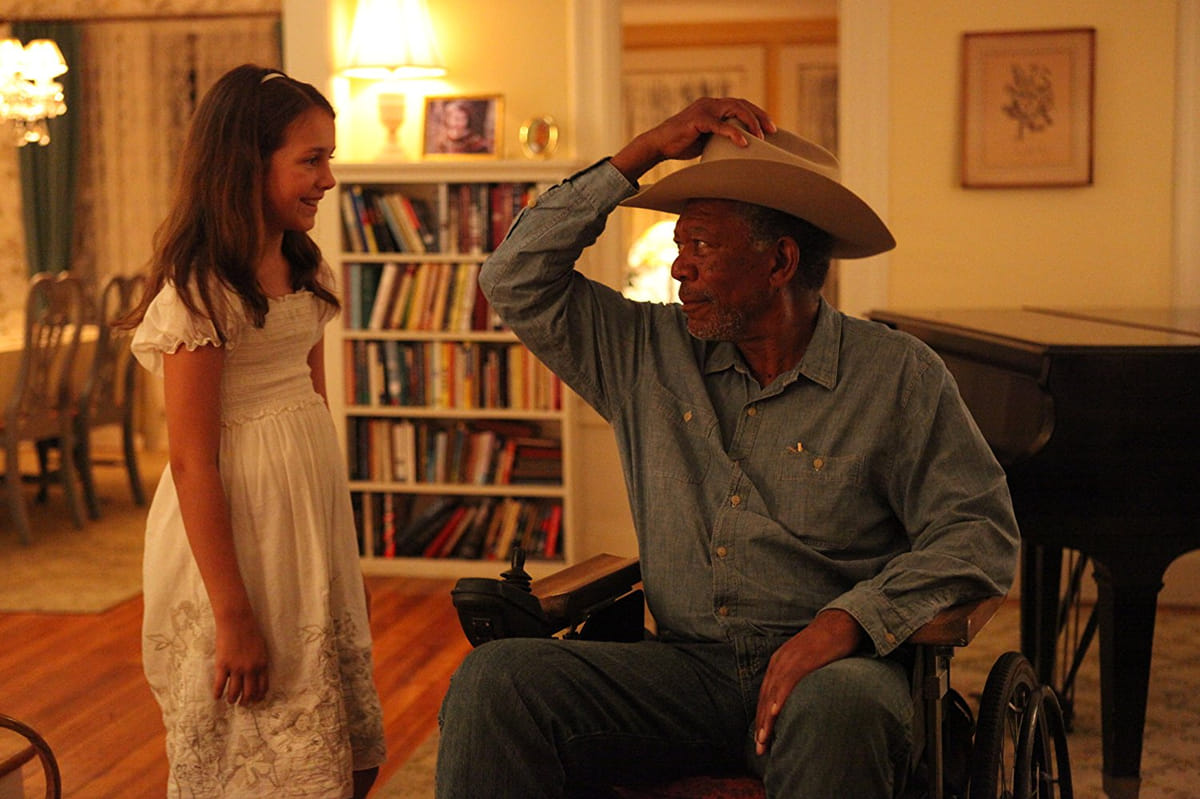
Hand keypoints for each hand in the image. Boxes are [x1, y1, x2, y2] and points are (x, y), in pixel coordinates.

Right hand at [212, 608, 269, 705]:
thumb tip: (256, 673)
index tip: (256, 700)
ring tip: (231, 701)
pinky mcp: (223, 665)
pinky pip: (220, 685)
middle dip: (246, 701)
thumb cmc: (250, 631)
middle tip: (243, 704)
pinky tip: (217, 697)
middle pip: (249, 692)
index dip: (259, 696)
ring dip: (232, 699)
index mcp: (262, 664)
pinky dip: (218, 693)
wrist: (237, 621)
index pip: (263, 686)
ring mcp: (236, 668)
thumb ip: (259, 661)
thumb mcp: (261, 647)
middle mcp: (251, 669)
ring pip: (234, 691)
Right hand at [611, 96, 775, 181]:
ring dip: (750, 123)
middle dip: (760, 117)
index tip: (771, 128)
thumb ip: (723, 136)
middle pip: (742, 104)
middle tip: (772, 131)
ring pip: (735, 109)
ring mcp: (704, 109)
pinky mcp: (698, 119)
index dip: (757, 115)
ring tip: (761, 137)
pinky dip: (734, 133)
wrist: (659, 145)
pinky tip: (744, 143)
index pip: (741, 105)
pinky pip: (720, 125)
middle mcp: (711, 103)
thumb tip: (742, 146)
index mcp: (714, 106)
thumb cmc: (683, 143)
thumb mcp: (708, 138)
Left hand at [753, 609, 863, 754]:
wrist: (841, 622)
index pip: (765, 696)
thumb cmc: (828, 644)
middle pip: (765, 698)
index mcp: (779, 663)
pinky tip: (775, 713)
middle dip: (761, 725)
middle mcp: (780, 662)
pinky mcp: (803, 659)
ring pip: (773, 694)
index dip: (761, 718)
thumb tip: (800, 700)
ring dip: (767, 719)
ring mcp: (790, 660)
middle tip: (759, 748)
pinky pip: (788, 682)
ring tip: (764, 740)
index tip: (761, 739)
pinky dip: (780, 698)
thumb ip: (800, 678)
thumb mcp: (808, 662)